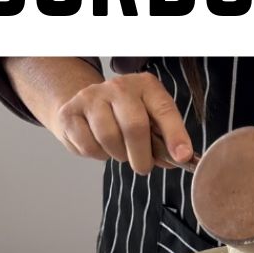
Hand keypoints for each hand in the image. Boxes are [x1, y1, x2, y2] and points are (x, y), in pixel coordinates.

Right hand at [49, 72, 192, 175]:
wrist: (84, 103)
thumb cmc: (124, 114)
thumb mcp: (148, 117)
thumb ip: (163, 137)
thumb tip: (179, 158)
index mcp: (145, 85)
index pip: (164, 110)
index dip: (175, 135)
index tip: (183, 157)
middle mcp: (119, 86)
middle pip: (135, 126)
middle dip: (141, 156)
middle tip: (143, 167)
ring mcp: (92, 96)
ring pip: (109, 137)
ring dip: (118, 154)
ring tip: (120, 151)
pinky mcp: (70, 112)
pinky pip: (87, 145)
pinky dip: (98, 154)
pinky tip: (101, 146)